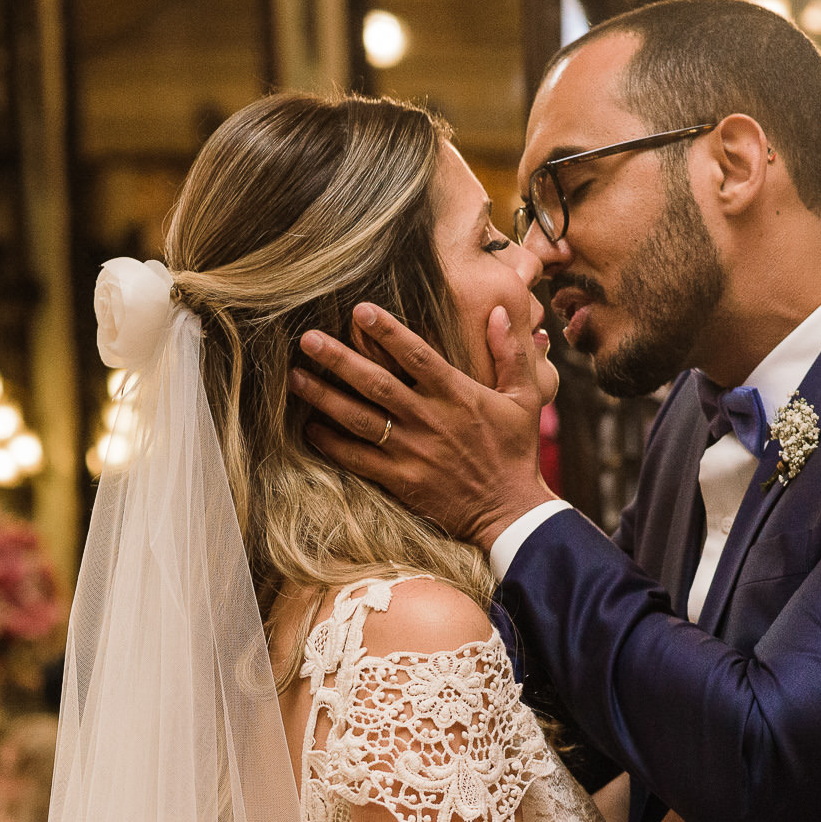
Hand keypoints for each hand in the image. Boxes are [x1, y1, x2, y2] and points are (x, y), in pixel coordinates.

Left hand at [287, 302, 558, 550]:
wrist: (511, 511)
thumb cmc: (516, 452)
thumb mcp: (524, 398)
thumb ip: (510, 353)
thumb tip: (503, 310)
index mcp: (457, 394)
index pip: (416, 354)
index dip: (387, 331)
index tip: (359, 311)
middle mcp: (430, 418)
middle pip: (375, 382)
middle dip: (338, 359)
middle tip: (307, 340)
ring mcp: (412, 450)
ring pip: (359, 418)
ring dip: (324, 397)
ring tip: (295, 378)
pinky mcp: (402, 479)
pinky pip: (359, 458)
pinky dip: (332, 444)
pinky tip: (308, 428)